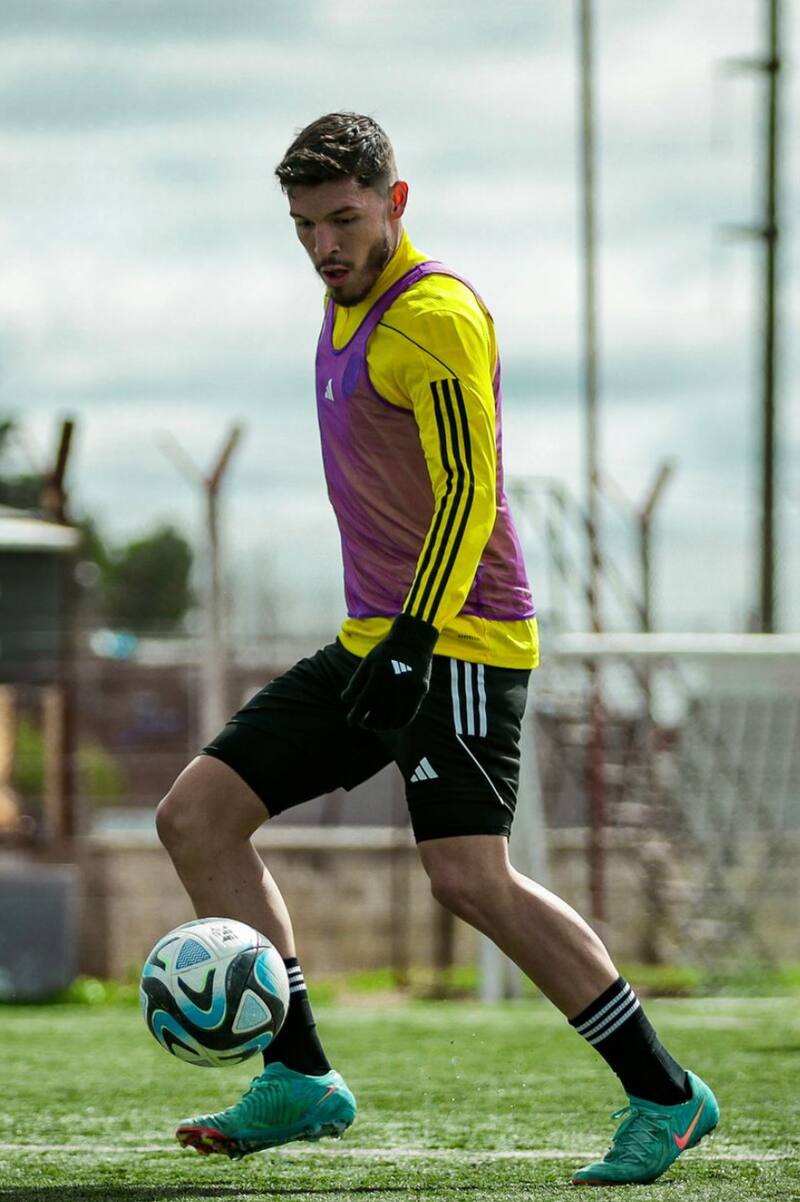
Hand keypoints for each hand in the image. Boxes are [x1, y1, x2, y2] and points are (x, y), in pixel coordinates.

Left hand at [341, 613, 438, 730]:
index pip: (364, 703)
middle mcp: (395, 682)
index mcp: (379, 674)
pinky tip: (391, 723)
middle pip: (379, 714)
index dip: (356, 716)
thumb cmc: (386, 652)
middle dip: (369, 723)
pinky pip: (409, 714)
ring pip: (395, 718)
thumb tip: (346, 700)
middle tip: (364, 724)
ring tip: (376, 725)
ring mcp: (410, 688)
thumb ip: (356, 682)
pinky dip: (399, 722)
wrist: (413, 640)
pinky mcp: (421, 691)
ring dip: (383, 725)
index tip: (351, 722)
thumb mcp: (368, 663)